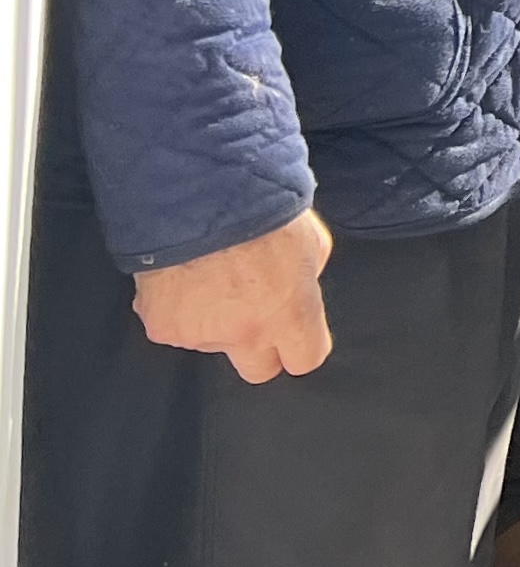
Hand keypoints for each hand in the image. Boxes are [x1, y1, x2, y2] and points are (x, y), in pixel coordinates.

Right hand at [134, 211, 334, 383]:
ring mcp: (199, 334)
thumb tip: (299, 287)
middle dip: (260, 349)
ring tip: (213, 274)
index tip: (297, 335)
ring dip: (216, 318)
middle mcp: (245, 333)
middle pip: (258, 371)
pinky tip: (184, 276)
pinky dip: (179, 307)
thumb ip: (308, 276)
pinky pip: (175, 326)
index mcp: (289, 313)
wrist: (198, 196)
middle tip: (254, 313)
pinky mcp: (162, 327)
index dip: (302, 346)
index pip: (306, 359)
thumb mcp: (310, 240)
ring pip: (213, 341)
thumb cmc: (261, 208)